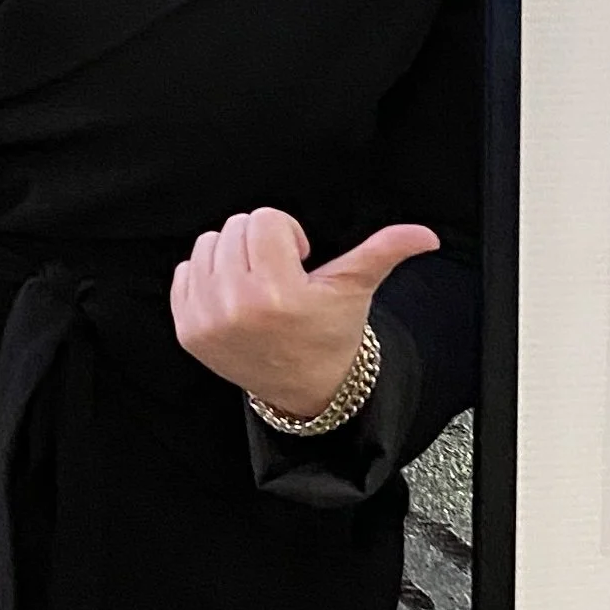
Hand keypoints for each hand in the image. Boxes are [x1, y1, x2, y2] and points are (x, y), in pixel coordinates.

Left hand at [171, 207, 438, 418]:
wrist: (307, 389)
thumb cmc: (330, 334)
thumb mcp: (357, 289)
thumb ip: (386, 251)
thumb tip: (425, 235)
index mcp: (278, 293)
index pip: (264, 220)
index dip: (287, 235)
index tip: (298, 262)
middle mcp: (236, 307)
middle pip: (235, 227)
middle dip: (261, 243)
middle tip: (280, 274)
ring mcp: (207, 321)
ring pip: (207, 244)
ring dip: (233, 256)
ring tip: (257, 283)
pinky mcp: (188, 331)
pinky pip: (184, 272)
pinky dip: (207, 278)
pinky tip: (235, 297)